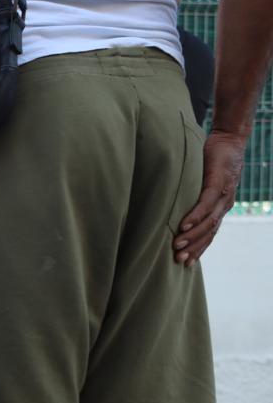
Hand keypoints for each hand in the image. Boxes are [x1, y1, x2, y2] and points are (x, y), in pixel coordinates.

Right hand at [175, 130, 244, 266]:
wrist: (230, 139)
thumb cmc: (212, 159)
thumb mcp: (202, 182)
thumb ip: (193, 196)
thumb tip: (173, 207)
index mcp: (220, 207)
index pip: (211, 233)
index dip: (200, 248)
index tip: (186, 263)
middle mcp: (224, 204)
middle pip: (210, 232)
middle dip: (194, 248)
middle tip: (179, 260)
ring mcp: (223, 194)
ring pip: (209, 221)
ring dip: (193, 235)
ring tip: (177, 245)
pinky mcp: (218, 182)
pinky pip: (206, 203)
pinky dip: (195, 215)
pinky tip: (184, 225)